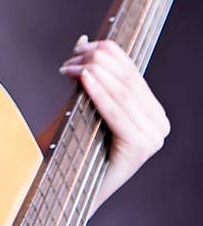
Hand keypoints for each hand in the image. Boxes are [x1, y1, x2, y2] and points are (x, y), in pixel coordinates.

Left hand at [58, 34, 170, 214]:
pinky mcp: (141, 147)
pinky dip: (99, 94)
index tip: (77, 48)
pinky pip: (117, 113)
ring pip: (122, 93)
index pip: (131, 70)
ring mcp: (154, 136)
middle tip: (67, 61)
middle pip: (126, 79)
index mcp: (151, 110)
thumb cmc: (72, 145)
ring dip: (92, 73)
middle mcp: (159, 122)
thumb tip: (83, 38)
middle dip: (95, 63)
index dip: (105, 53)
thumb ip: (86, 74)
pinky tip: (84, 79)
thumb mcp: (80, 102)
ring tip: (69, 67)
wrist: (68, 186)